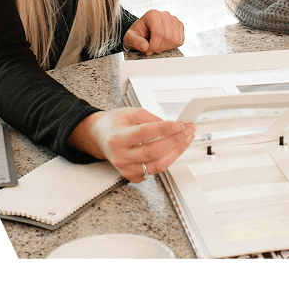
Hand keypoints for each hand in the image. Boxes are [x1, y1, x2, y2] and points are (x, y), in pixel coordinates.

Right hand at [69, 108, 195, 181]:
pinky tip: (175, 149)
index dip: (164, 129)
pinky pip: (155, 170)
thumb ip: (151, 118)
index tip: (179, 124)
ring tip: (186, 139)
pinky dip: (168, 160)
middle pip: (153, 151)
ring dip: (176, 151)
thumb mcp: (131, 112)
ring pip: (157, 164)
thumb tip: (172, 126)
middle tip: (188, 130)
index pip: (143, 134)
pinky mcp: (132, 176)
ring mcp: (126, 168)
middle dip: (175, 140)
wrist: (100, 137)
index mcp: (117, 138)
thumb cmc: (115, 124)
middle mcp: (120, 156)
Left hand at [124, 9, 184, 54]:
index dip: (154, 46)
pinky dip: (172, 46)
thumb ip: (135, 41)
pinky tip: (163, 44)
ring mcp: (174, 20)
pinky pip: (179, 41)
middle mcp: (165, 15)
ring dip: (165, 48)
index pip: (159, 33)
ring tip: (157, 46)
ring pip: (175, 40)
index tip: (148, 51)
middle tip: (151, 50)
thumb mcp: (129, 37)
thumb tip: (145, 47)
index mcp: (152, 15)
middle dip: (159, 48)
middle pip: (168, 37)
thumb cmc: (137, 33)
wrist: (143, 30)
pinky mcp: (180, 26)